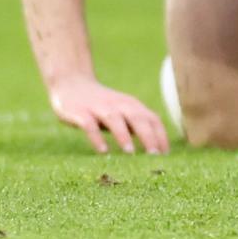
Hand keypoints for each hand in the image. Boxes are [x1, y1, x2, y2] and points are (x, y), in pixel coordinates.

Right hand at [49, 77, 168, 155]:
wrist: (71, 82)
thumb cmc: (102, 104)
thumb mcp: (123, 111)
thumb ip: (137, 125)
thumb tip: (158, 150)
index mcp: (131, 105)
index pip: (152, 119)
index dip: (161, 136)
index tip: (166, 155)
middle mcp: (118, 104)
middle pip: (137, 118)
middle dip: (147, 136)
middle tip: (155, 156)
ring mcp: (98, 108)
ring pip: (114, 119)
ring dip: (122, 134)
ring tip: (130, 152)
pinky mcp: (80, 112)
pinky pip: (89, 125)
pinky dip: (96, 137)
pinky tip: (102, 151)